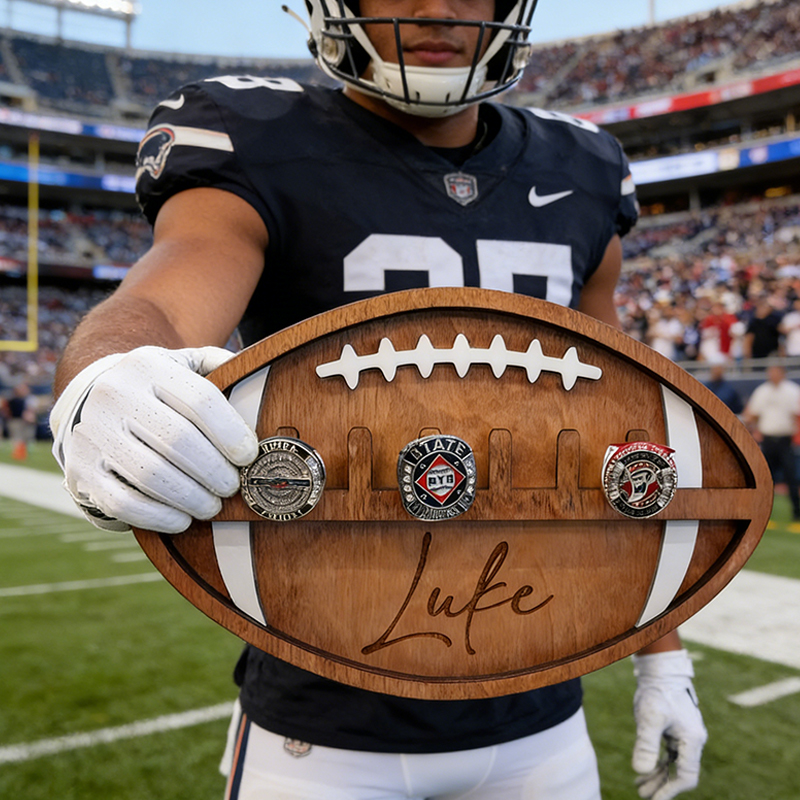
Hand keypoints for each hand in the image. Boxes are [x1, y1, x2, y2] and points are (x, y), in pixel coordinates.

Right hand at [50, 346, 258, 532]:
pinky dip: (159, 516)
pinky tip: (182, 519)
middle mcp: (114, 395)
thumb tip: (258, 378)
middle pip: (178, 441)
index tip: (248, 456)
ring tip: (211, 505)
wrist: (91, 398)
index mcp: (147, 366)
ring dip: (191, 497)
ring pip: (152, 474)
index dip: (231, 433)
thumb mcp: (185, 363)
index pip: (201, 400)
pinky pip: (123, 503)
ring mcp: (93, 433)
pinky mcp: (80, 470)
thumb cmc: (156, 389)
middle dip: (214, 471)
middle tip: (232, 486)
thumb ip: (221, 367)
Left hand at [631, 649, 707, 799]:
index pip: (686, 775)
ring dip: (658, 776)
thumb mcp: (649, 717)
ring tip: (639, 788)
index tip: (655, 798)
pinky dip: (657, 764)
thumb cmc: (656, 693)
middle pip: (680, 772)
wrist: (660, 672)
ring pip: (673, 764)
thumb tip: (641, 770)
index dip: (671, 789)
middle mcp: (692, 740)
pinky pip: (669, 754)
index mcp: (692, 740)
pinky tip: (643, 770)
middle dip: (662, 786)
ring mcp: (684, 736)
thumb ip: (646, 743)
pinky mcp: (675, 731)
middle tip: (643, 795)